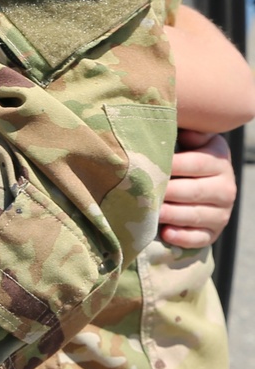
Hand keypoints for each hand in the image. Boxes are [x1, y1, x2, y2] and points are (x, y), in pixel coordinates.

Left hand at [159, 129, 236, 248]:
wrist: (202, 184)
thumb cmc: (185, 155)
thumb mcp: (191, 139)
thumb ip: (189, 132)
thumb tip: (187, 130)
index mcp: (219, 160)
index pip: (196, 163)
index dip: (172, 165)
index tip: (148, 165)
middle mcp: (226, 187)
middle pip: (194, 191)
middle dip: (167, 192)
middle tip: (143, 192)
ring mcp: (222, 213)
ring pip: (196, 215)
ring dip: (172, 215)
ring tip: (150, 212)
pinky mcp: (213, 233)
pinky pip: (199, 238)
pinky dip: (183, 237)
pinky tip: (166, 233)